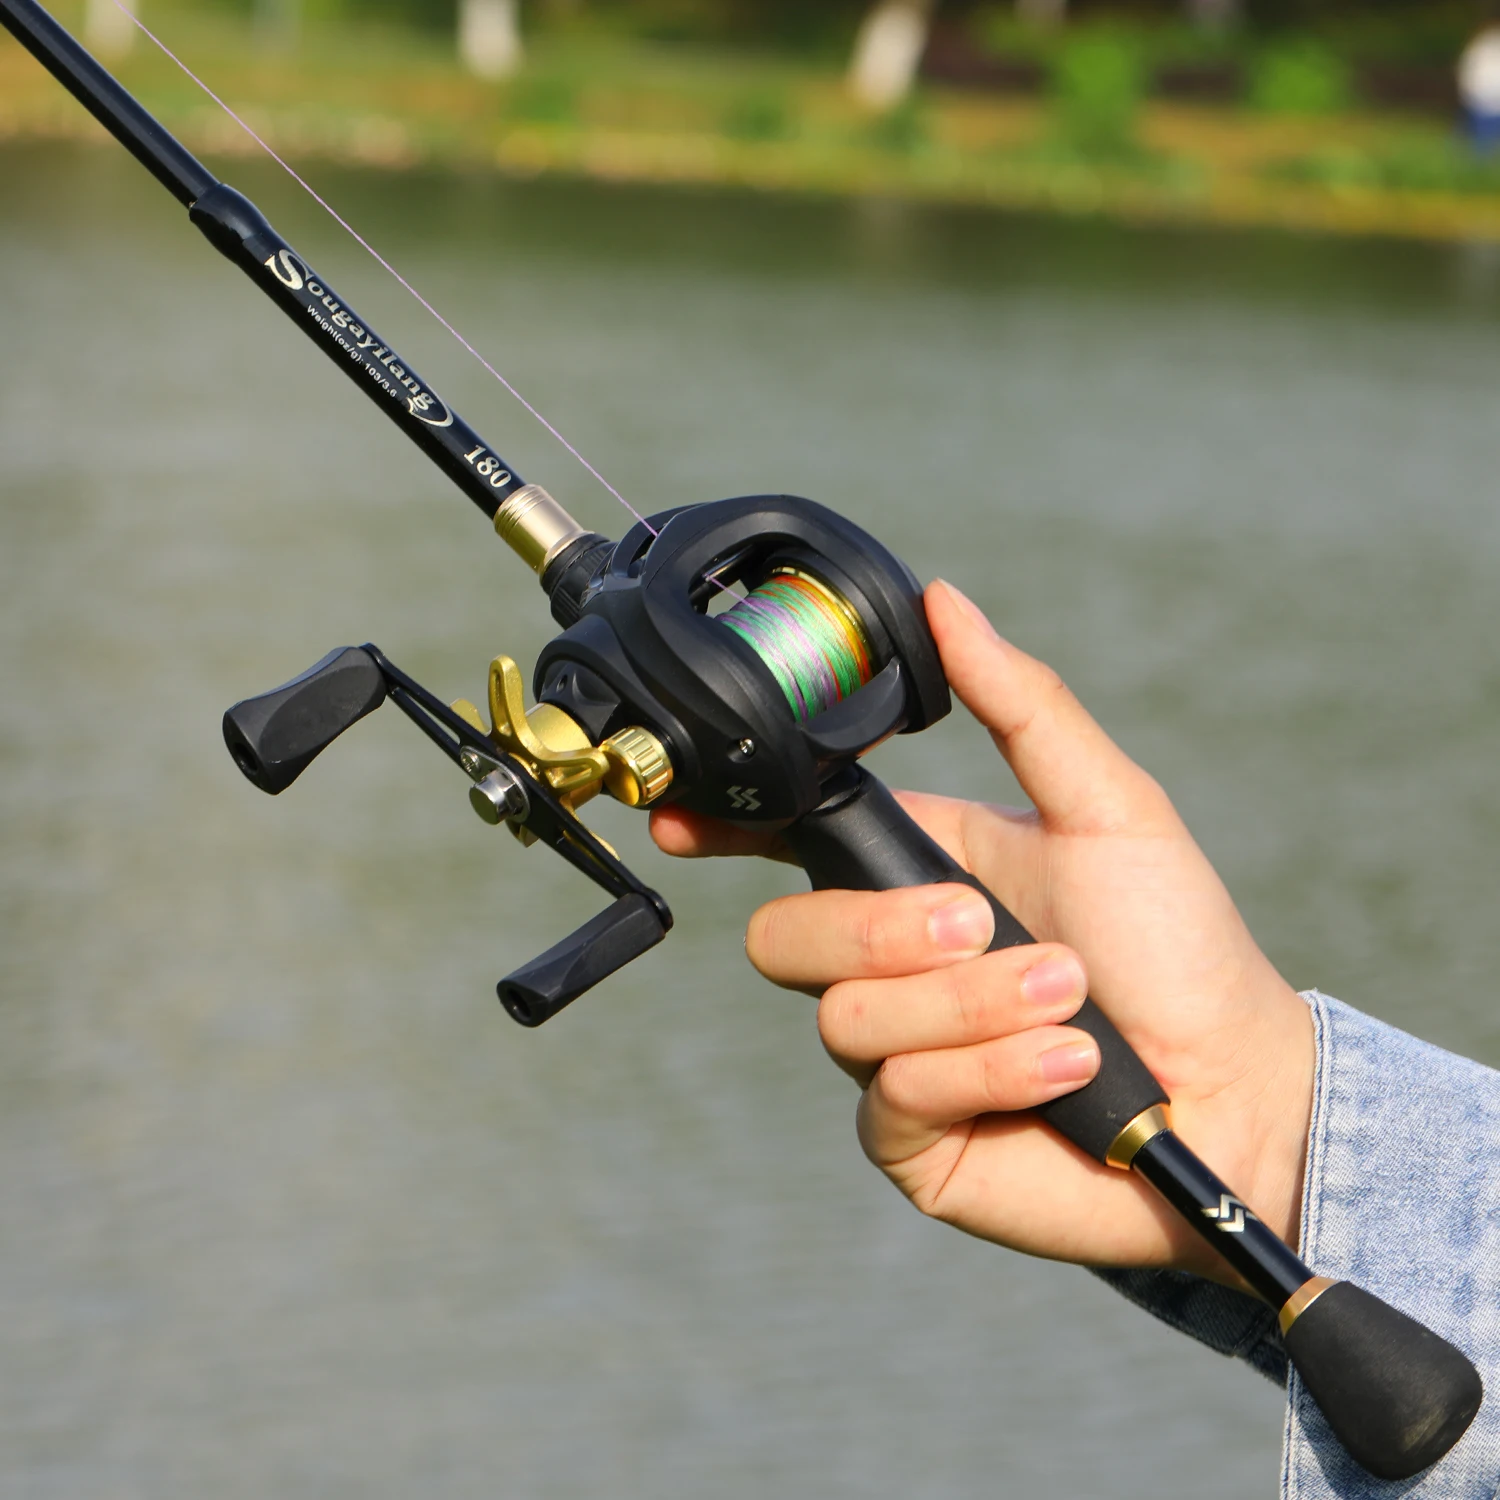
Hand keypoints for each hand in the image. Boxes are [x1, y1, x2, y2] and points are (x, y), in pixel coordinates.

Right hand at [650, 580, 1313, 1282]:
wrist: (1239, 1094)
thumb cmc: (1178, 946)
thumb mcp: (1110, 809)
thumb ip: (1023, 706)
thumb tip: (943, 601)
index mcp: (919, 872)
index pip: (793, 843)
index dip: (728, 828)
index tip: (685, 818)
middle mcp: (889, 965)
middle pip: (786, 937)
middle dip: (881, 931)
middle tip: (981, 927)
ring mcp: (895, 1053)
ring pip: (844, 1019)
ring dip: (966, 1007)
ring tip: (1066, 1004)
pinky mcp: (913, 1138)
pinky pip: (894, 1098)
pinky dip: (986, 1069)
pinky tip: (1062, 1068)